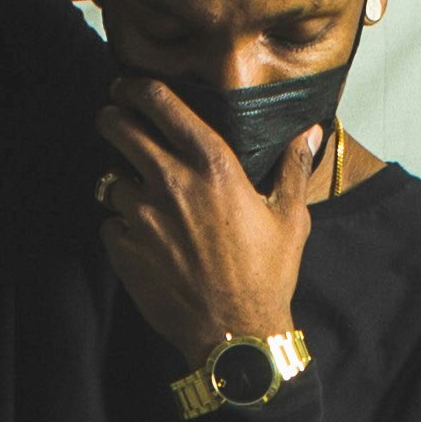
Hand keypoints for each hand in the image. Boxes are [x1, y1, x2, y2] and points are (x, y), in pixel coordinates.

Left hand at [92, 71, 320, 356]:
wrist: (234, 334)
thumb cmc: (267, 275)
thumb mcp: (290, 218)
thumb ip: (294, 168)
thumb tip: (309, 132)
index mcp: (213, 166)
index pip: (160, 104)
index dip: (137, 88)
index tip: (129, 87)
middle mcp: (172, 182)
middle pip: (119, 129)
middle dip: (111, 118)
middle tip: (111, 119)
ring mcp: (143, 216)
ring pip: (112, 180)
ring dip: (121, 182)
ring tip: (139, 195)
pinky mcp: (124, 250)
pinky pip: (111, 223)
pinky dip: (121, 226)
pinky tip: (142, 238)